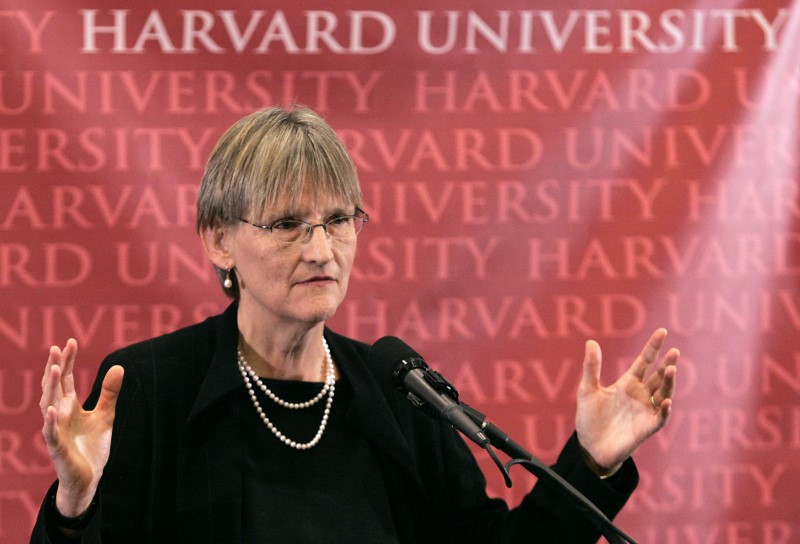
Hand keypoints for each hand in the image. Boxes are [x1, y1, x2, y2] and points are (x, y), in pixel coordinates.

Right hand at [39, 339, 123, 516]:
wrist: (88, 478)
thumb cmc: (92, 446)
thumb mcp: (105, 415)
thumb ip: (109, 393)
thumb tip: (119, 366)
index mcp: (70, 406)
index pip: (65, 379)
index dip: (66, 361)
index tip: (69, 342)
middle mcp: (60, 415)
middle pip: (54, 387)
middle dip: (55, 367)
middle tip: (57, 348)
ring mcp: (57, 430)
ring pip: (48, 405)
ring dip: (49, 388)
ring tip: (52, 369)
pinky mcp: (58, 447)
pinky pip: (51, 432)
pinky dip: (50, 421)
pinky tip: (52, 409)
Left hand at [575, 328, 677, 474]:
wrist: (589, 446)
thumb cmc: (589, 418)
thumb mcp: (587, 389)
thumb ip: (591, 367)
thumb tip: (590, 342)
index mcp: (628, 383)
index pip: (645, 361)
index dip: (653, 347)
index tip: (662, 331)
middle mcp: (640, 395)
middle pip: (658, 376)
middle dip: (667, 364)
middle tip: (674, 352)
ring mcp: (645, 411)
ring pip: (664, 394)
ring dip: (669, 383)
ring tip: (671, 369)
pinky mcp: (646, 428)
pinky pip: (660, 418)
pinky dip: (665, 409)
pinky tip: (667, 400)